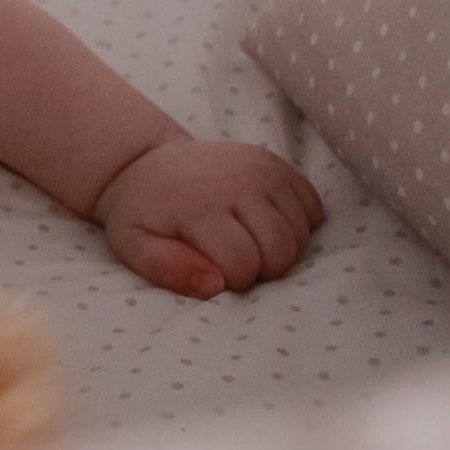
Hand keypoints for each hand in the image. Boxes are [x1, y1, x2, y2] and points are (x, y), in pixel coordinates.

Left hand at [93, 138, 324, 298]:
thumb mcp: (135, 246)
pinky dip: (297, 224)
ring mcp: (261, 168)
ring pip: (301, 235)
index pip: (243, 267)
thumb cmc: (143, 215)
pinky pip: (313, 208)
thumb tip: (215, 286)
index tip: (210, 269)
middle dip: (260, 269)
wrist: (146, 164)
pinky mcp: (276, 162)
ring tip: (245, 241)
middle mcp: (236, 181)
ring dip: (279, 250)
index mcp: (199, 205)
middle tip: (231, 258)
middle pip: (281, 252)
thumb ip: (168, 270)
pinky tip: (263, 222)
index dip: (230, 280)